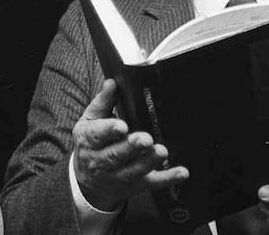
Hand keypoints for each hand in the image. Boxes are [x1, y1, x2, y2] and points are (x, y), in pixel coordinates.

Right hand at [73, 79, 188, 210]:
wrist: (87, 182)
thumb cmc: (91, 144)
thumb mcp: (90, 121)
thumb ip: (102, 103)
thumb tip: (112, 82)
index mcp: (89, 140)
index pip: (97, 135)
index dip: (109, 130)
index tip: (122, 126)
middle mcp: (101, 160)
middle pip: (116, 155)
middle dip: (131, 147)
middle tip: (146, 139)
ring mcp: (119, 175)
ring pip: (134, 170)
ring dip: (149, 162)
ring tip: (162, 151)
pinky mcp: (136, 185)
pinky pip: (152, 183)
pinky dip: (168, 178)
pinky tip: (182, 172)